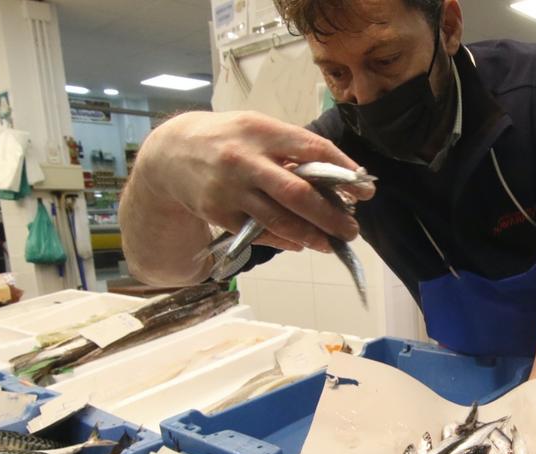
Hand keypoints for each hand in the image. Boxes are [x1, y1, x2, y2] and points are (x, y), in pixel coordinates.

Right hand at [133, 111, 372, 252]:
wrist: (170, 154)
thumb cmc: (228, 139)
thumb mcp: (258, 129)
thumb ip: (292, 149)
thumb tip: (336, 179)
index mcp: (262, 131)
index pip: (313, 150)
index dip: (343, 172)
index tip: (365, 189)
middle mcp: (246, 160)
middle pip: (298, 193)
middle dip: (331, 215)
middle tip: (352, 229)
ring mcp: (230, 190)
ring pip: (280, 220)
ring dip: (312, 235)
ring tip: (331, 243)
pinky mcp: (219, 214)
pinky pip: (260, 232)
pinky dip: (284, 240)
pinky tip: (301, 242)